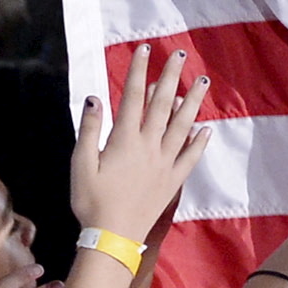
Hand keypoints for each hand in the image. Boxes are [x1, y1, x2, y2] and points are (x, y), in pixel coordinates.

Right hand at [71, 41, 213, 243]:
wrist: (113, 237)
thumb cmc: (91, 201)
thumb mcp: (81, 165)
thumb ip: (89, 130)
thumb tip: (95, 97)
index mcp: (125, 140)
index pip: (133, 97)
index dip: (139, 71)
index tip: (145, 49)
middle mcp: (149, 146)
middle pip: (162, 105)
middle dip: (170, 77)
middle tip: (180, 54)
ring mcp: (165, 163)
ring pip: (183, 126)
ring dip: (192, 102)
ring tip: (202, 81)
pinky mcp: (173, 181)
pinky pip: (190, 157)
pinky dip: (199, 142)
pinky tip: (206, 129)